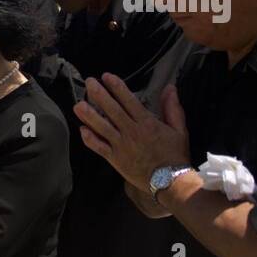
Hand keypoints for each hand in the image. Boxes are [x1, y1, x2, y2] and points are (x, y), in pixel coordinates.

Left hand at [73, 74, 189, 192]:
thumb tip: (170, 87)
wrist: (169, 181)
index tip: (106, 76)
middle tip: (89, 82)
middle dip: (99, 95)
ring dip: (89, 115)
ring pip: (102, 127)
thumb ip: (172, 108)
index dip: (117, 87)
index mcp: (146, 123)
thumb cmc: (175, 154)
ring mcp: (121, 146)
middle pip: (112, 110)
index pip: (128, 101)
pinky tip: (82, 130)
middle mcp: (131, 131)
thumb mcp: (179, 129)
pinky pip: (99, 148)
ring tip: (78, 105)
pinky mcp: (115, 159)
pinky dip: (90, 139)